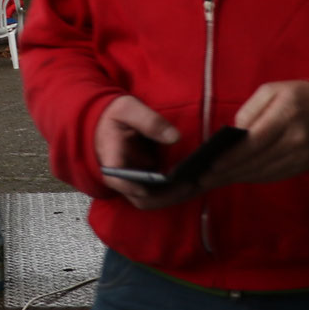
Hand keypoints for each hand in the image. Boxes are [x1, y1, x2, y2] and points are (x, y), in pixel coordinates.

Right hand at [93, 94, 192, 209]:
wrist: (111, 124)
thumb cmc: (117, 117)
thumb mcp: (128, 109)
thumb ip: (149, 121)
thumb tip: (174, 137)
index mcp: (111, 157)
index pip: (116, 178)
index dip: (130, 186)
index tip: (147, 188)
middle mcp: (123, 177)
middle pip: (140, 198)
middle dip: (165, 196)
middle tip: (189, 185)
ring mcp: (136, 183)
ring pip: (153, 200)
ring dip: (175, 196)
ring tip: (198, 184)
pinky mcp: (148, 183)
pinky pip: (162, 195)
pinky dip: (178, 191)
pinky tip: (196, 182)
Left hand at [201, 81, 308, 188]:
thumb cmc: (295, 96)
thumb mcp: (271, 90)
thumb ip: (250, 110)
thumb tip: (234, 134)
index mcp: (287, 113)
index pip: (256, 141)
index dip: (233, 156)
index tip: (212, 165)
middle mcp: (297, 137)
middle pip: (258, 161)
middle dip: (229, 172)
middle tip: (204, 179)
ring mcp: (302, 155)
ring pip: (265, 172)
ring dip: (238, 178)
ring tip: (214, 181)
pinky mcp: (304, 166)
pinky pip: (274, 176)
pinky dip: (253, 178)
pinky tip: (236, 178)